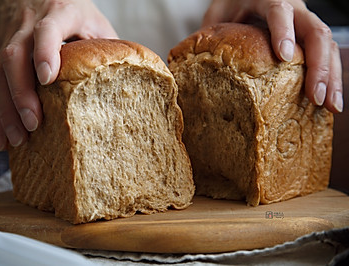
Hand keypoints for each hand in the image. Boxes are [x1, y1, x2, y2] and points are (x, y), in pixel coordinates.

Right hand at [0, 0, 117, 150]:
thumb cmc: (75, 14)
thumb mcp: (95, 23)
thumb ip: (106, 48)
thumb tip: (128, 86)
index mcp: (59, 12)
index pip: (47, 29)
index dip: (44, 51)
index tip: (47, 78)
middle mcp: (27, 25)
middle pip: (14, 57)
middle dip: (21, 93)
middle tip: (34, 124)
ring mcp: (9, 40)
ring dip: (6, 110)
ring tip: (18, 140)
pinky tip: (3, 137)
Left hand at [202, 0, 342, 113]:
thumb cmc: (229, 10)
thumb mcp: (216, 17)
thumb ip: (209, 36)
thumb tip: (186, 69)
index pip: (279, 10)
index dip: (283, 32)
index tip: (284, 56)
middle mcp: (292, 9)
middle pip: (314, 29)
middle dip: (318, 64)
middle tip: (314, 96)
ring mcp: (303, 23)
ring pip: (327, 44)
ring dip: (331, 76)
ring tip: (331, 106)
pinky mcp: (308, 38)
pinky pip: (326, 54)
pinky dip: (331, 78)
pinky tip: (330, 100)